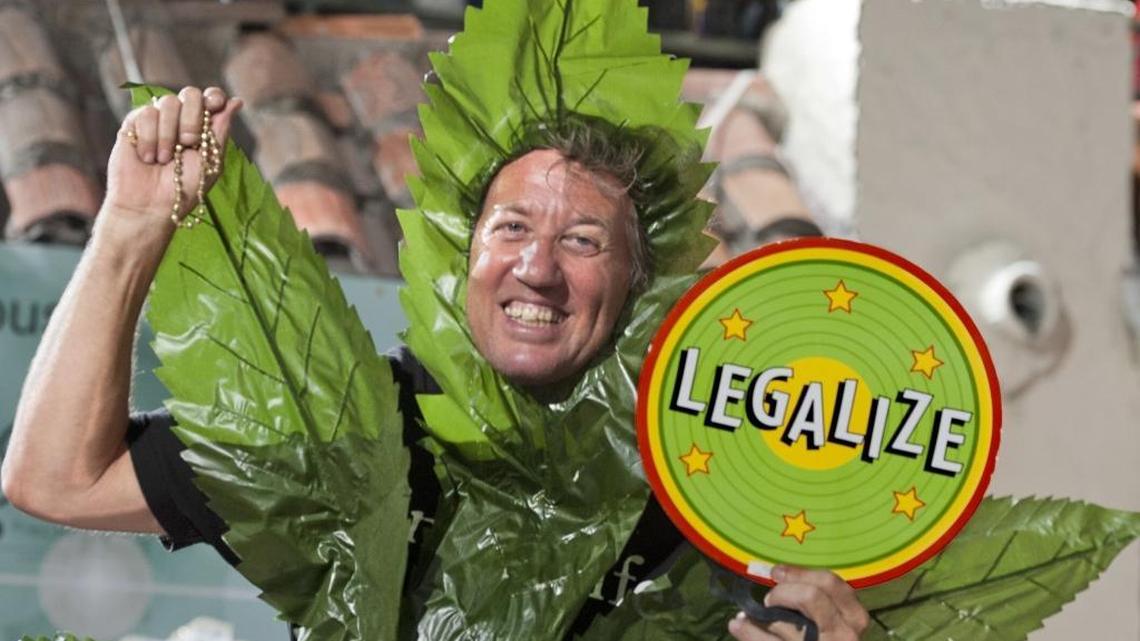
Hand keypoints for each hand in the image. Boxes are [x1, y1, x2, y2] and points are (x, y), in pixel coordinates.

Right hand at [104, 86, 241, 227]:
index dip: (214, 96)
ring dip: (169, 133)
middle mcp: (180, 119)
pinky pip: (146, 112)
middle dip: (192, 118)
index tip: (215, 104)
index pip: (210, 97)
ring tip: (165, 159)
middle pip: (190, 93)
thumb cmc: (184, 189)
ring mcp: (157, 120)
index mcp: (202, 127)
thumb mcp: (211, 161)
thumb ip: (221, 130)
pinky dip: (150, 137)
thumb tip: (237, 101)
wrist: (150, 205)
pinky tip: (148, 157)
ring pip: (168, 102)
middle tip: (188, 143)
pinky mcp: (133, 123)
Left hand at [727, 566, 868, 640]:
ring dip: (759, 617)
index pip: (829, 583)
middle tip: (769, 600)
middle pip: (809, 596)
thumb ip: (817, 601)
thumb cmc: (827, 639)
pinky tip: (737, 625)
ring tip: (745, 617)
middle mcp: (844, 633)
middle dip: (783, 593)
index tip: (776, 573)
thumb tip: (777, 576)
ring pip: (784, 623)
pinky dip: (748, 631)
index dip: (799, 573)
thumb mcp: (834, 621)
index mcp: (853, 616)